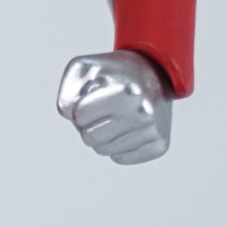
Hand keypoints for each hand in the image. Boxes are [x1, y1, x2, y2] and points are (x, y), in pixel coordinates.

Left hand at [56, 50, 171, 165]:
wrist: (156, 72)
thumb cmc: (113, 72)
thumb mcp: (84, 68)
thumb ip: (67, 92)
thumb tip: (70, 116)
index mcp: (125, 91)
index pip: (79, 116)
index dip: (79, 108)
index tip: (90, 98)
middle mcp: (143, 112)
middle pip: (90, 138)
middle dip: (87, 126)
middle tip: (101, 112)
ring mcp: (153, 130)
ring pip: (104, 151)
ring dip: (101, 136)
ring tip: (115, 117)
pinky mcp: (160, 145)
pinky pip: (120, 158)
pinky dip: (117, 145)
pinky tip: (127, 127)